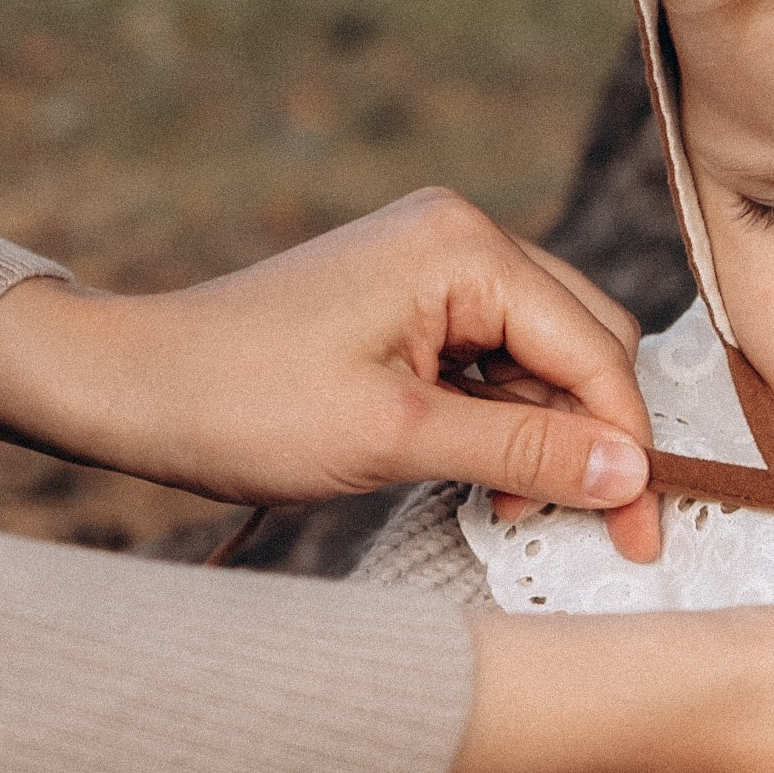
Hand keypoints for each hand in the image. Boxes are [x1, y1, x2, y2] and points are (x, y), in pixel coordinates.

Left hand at [0, 189, 664, 562]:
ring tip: (505, 506)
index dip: (627, 447)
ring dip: (544, 438)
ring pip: (545, 359)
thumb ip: (526, 451)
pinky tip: (478, 475)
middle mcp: (461, 237)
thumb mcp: (398, 438)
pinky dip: (501, 424)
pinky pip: (495, 362)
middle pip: (586, 344)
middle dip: (591, 437)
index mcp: (465, 247)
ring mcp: (434, 265)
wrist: (130, 387)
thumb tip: (633, 474)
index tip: (642, 535)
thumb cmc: (245, 404)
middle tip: (581, 525)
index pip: (595, 351)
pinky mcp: (410, 302)